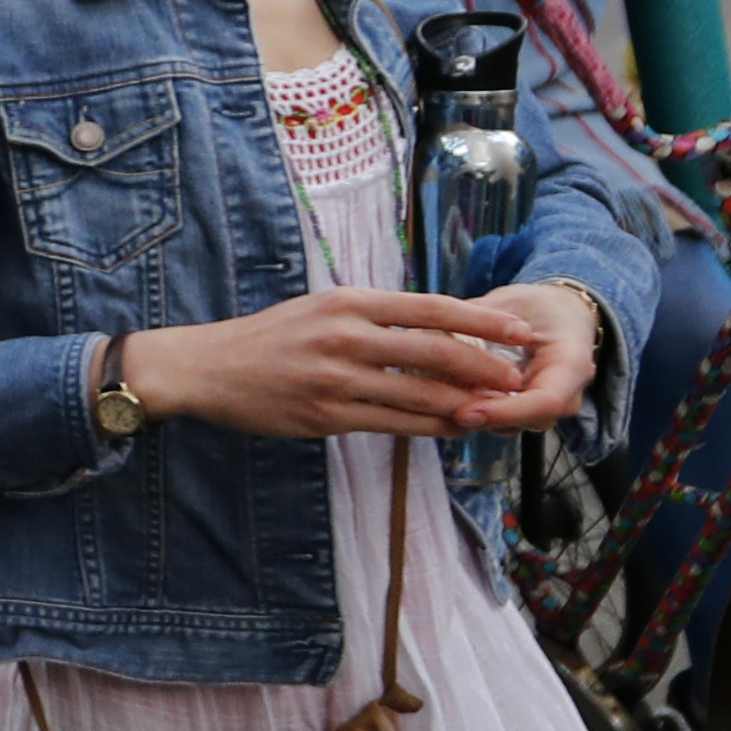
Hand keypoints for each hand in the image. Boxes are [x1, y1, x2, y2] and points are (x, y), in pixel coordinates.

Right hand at [123, 285, 594, 440]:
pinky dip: (429, 427)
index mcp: (349, 303)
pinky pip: (393, 425)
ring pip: (419, 395)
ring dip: (465, 403)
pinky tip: (452, 427)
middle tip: (519, 378)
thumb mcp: (323, 308)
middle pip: (435, 352)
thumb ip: (375, 316)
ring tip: (497, 408)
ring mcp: (337, 381)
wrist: (210, 369)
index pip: (431, 308)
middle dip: (486, 367)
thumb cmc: (271, 338)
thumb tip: (436, 325)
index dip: (482, 321)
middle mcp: (347, 338)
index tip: (520, 330)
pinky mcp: (326, 417)